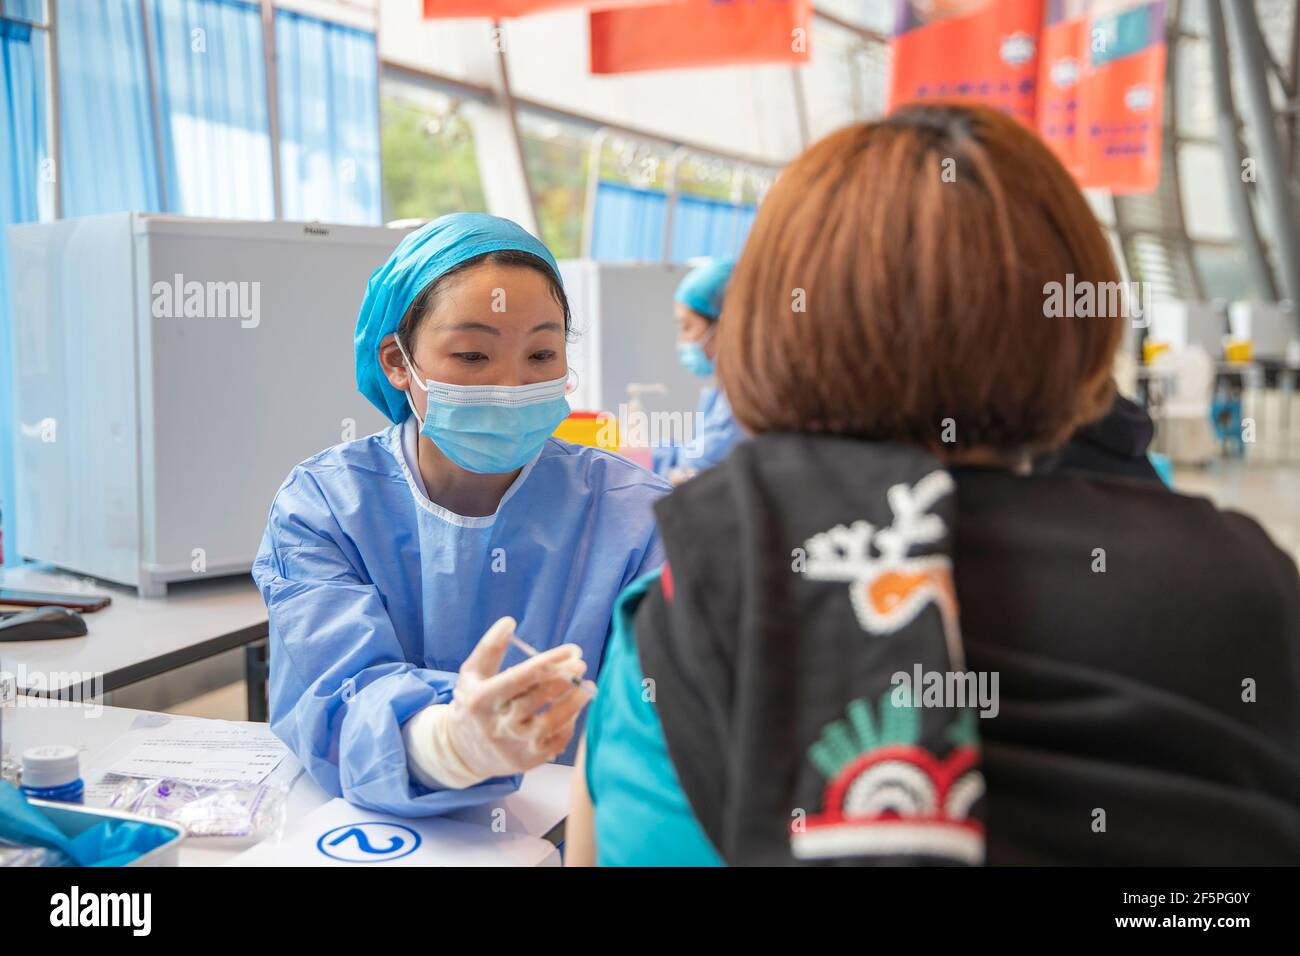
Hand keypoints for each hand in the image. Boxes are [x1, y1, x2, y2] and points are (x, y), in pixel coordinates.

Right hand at [445, 617, 594, 778]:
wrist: (462, 752)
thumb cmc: (471, 704)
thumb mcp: (471, 674)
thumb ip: (489, 648)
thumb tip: (509, 622)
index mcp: (483, 700)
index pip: (523, 677)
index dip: (551, 661)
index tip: (572, 650)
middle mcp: (499, 725)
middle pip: (541, 697)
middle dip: (566, 677)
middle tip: (581, 664)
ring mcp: (515, 745)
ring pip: (554, 720)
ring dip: (575, 700)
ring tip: (587, 686)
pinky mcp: (528, 761)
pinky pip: (557, 740)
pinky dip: (569, 723)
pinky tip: (574, 708)